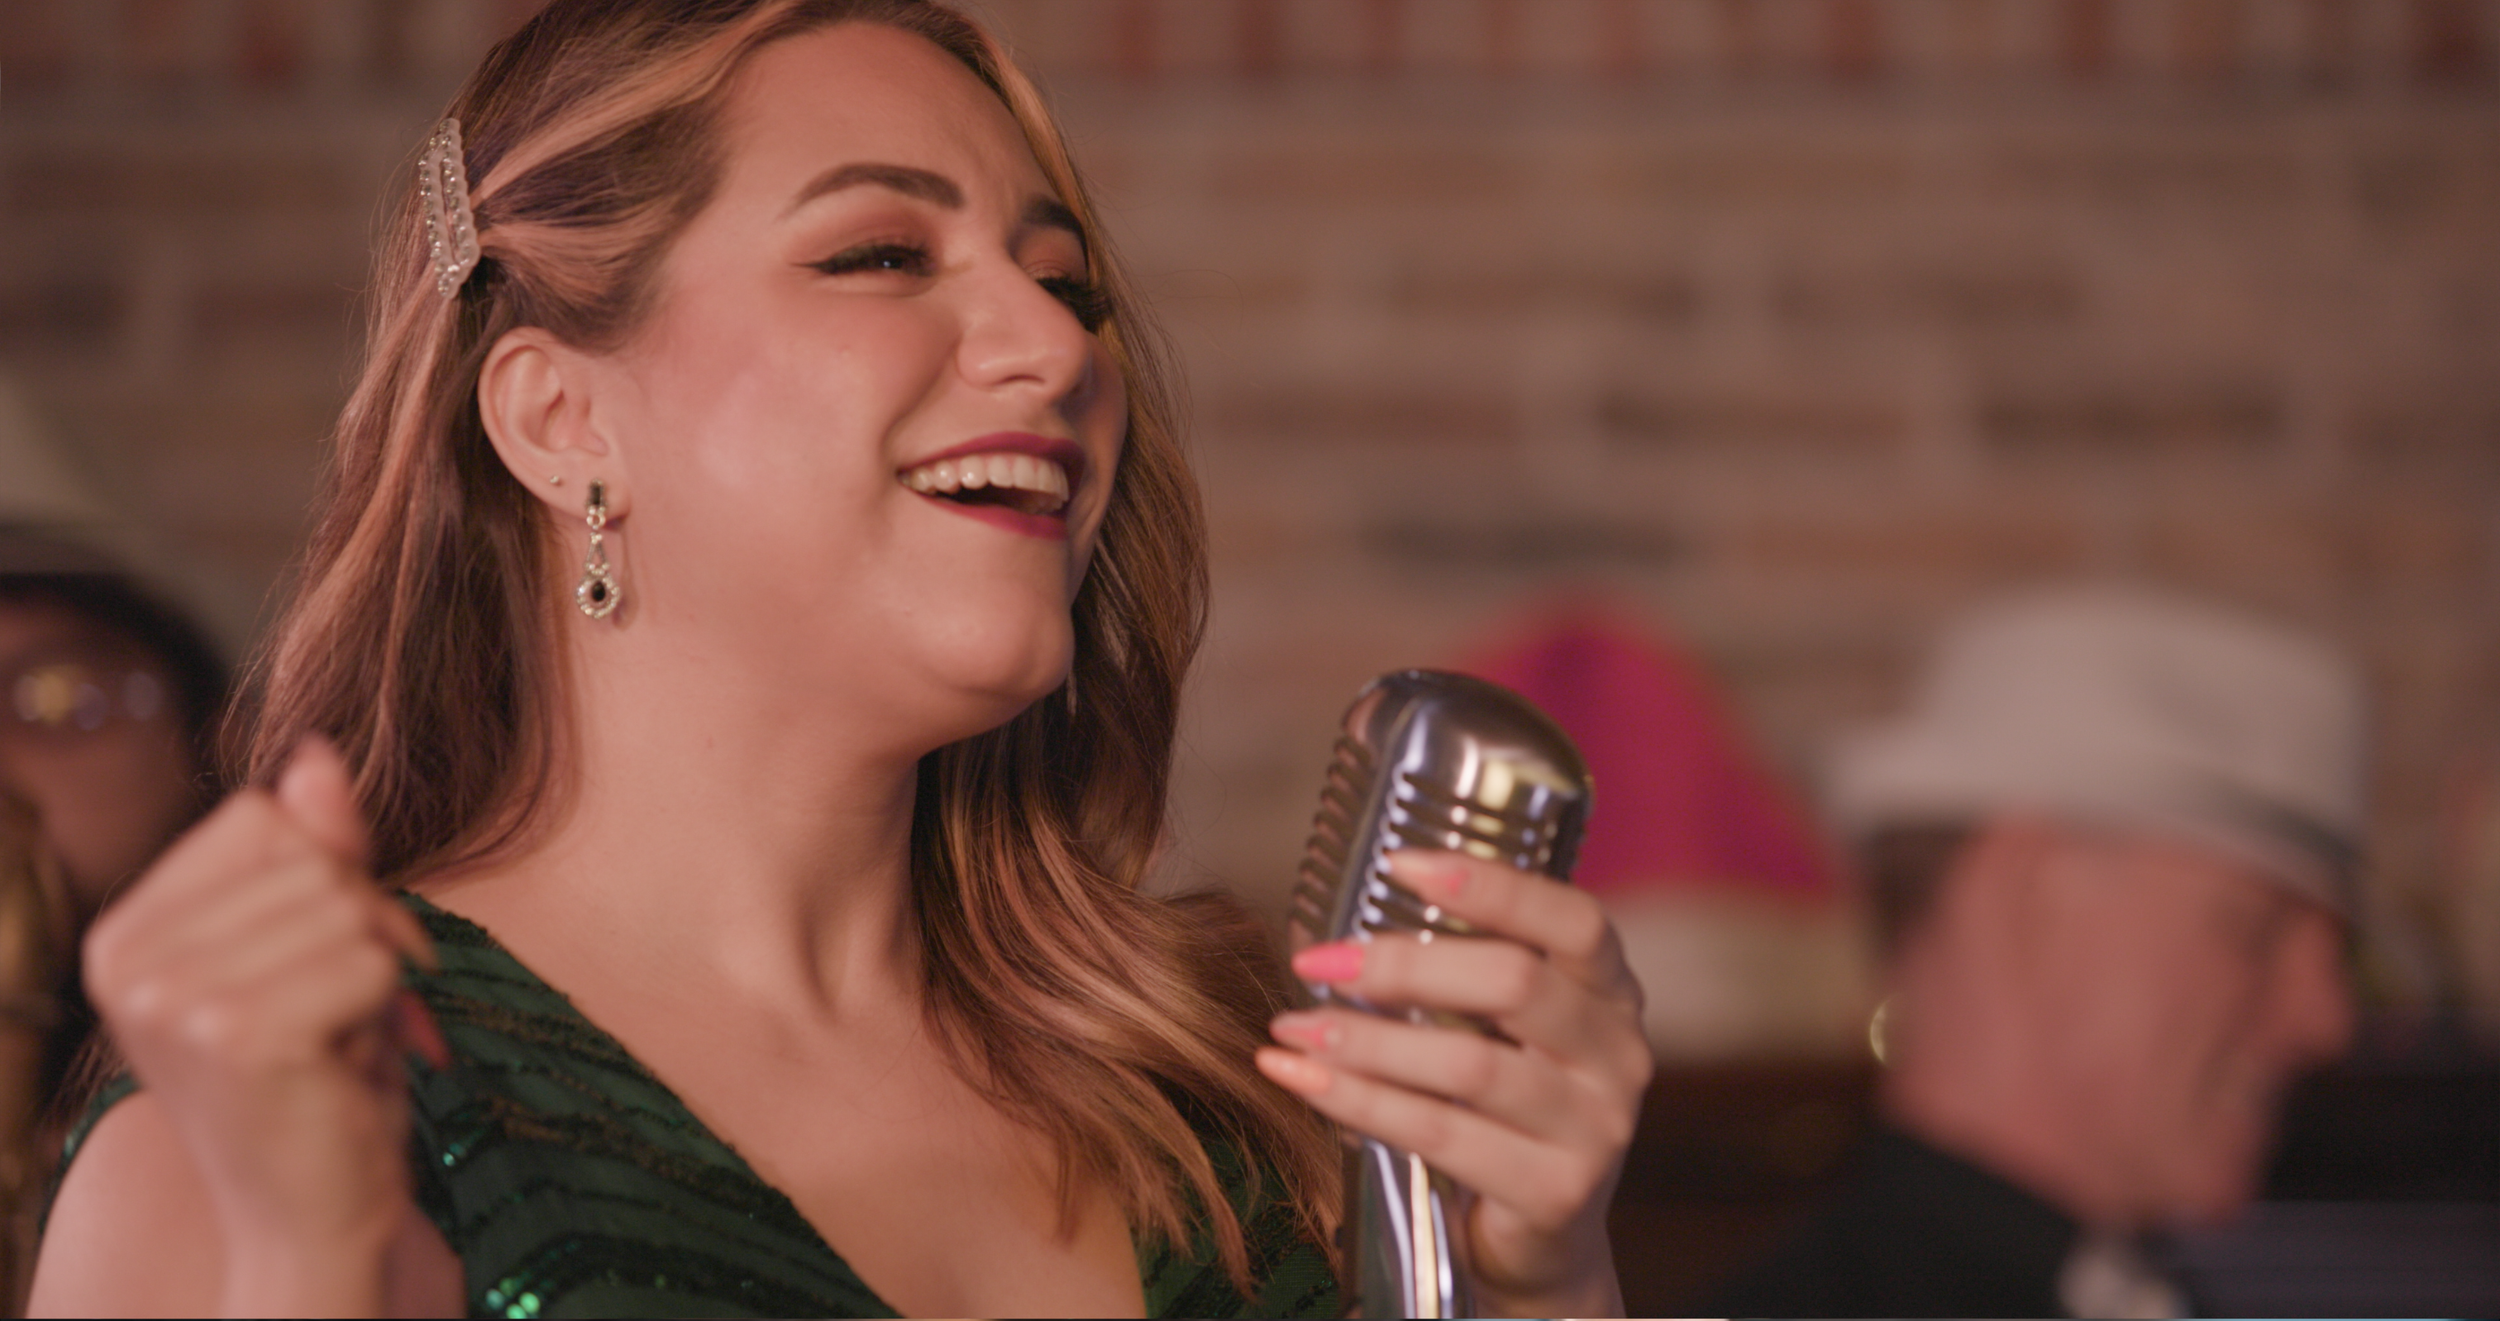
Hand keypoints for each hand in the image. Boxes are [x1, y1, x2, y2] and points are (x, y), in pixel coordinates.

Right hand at [81, 738, 443, 1315]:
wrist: (309, 1212)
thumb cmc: (316, 1077)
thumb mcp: (308, 945)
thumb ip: (313, 849)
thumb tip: (319, 754)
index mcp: (127, 931)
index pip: (261, 816)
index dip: (326, 870)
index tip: (327, 949)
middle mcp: (130, 960)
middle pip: (309, 857)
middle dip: (363, 923)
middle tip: (346, 1008)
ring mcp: (174, 997)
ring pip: (347, 906)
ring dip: (377, 970)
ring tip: (341, 1037)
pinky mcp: (237, 1035)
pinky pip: (371, 962)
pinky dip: (388, 1009)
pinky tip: (348, 1063)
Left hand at [1256, 850, 1650, 1317]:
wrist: (1538, 1241)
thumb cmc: (1504, 1110)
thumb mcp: (1505, 1031)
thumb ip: (1462, 975)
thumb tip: (1342, 925)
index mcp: (1611, 991)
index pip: (1572, 920)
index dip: (1492, 885)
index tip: (1398, 862)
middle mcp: (1618, 1054)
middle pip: (1514, 982)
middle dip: (1402, 964)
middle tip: (1317, 960)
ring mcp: (1595, 1128)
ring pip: (1469, 1064)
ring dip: (1366, 1041)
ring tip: (1294, 1029)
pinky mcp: (1553, 1191)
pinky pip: (1440, 1134)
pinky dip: (1360, 1103)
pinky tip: (1305, 1082)